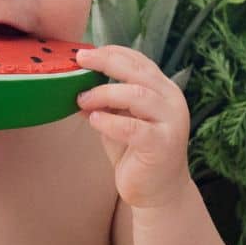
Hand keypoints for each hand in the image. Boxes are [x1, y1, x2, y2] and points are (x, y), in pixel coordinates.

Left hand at [73, 45, 191, 208]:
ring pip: (138, 95)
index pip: (139, 61)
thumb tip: (74, 84)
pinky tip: (94, 121)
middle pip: (138, 72)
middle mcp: (171, 101)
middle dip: (106, 63)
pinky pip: (134, 128)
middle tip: (80, 61)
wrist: (158, 191)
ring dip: (105, 93)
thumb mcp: (118, 120)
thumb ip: (104, 102)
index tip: (86, 53)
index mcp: (163, 90)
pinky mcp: (163, 145)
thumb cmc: (136, 152)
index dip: (113, 52)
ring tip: (82, 100)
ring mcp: (171, 122)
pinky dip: (110, 122)